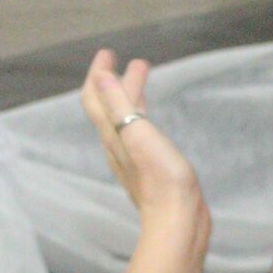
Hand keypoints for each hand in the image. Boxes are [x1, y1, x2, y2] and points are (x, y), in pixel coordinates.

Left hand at [80, 49, 206, 233]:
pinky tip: (148, 116)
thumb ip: (118, 105)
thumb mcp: (138, 134)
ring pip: (124, 117)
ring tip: (143, 75)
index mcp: (111, 134)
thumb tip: (101, 76)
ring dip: (130, 93)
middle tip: (133, 60)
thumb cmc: (161, 178)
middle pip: (110, 105)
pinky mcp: (149, 166)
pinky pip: (137, 130)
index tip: (107, 53)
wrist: (178, 220)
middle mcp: (117, 145)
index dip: (97, 73)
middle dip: (117, 79)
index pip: (95, 97)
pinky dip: (140, 112)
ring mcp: (133, 157)